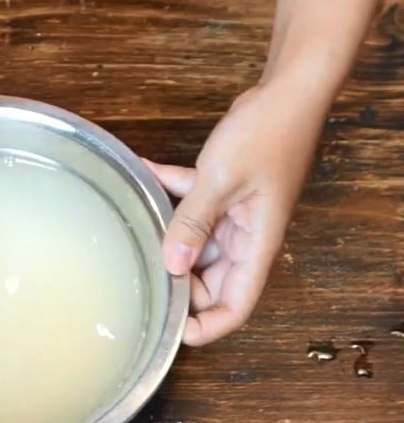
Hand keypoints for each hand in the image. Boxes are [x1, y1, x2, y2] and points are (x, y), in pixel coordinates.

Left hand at [146, 82, 325, 345]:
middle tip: (138, 273)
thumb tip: (171, 265)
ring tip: (135, 226)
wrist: (287, 91)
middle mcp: (245, 239)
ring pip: (195, 245)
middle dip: (176, 281)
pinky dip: (168, 194)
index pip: (236, 306)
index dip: (208, 326)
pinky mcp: (223, 194)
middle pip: (209, 281)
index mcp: (256, 246)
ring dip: (167, 235)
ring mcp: (234, 217)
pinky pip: (191, 206)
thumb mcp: (222, 181)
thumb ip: (193, 223)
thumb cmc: (267, 134)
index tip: (172, 331)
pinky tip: (143, 174)